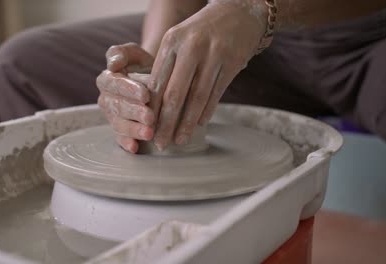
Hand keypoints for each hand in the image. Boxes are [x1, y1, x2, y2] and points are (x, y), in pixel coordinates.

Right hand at [96, 43, 155, 152]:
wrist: (152, 79)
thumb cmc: (143, 64)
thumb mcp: (134, 53)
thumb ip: (122, 53)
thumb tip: (112, 64)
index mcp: (107, 79)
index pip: (115, 84)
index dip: (129, 90)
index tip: (146, 94)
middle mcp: (106, 99)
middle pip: (117, 106)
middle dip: (134, 112)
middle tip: (151, 117)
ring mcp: (111, 116)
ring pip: (119, 124)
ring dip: (133, 130)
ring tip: (149, 133)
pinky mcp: (118, 130)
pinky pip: (119, 138)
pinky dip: (126, 143)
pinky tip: (135, 147)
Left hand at [149, 0, 266, 149]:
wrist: (238, 13)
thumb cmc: (201, 32)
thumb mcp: (179, 40)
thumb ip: (166, 67)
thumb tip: (154, 104)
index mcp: (172, 41)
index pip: (157, 82)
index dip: (151, 109)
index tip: (147, 128)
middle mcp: (191, 47)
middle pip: (175, 94)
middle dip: (166, 123)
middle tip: (161, 143)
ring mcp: (214, 54)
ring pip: (197, 97)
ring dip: (187, 123)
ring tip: (180, 140)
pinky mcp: (232, 61)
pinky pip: (216, 93)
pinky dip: (206, 112)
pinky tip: (199, 124)